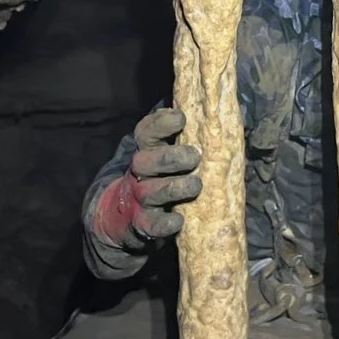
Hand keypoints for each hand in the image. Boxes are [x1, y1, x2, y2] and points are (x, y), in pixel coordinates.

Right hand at [97, 107, 202, 243]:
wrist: (124, 217)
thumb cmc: (160, 177)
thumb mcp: (165, 153)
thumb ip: (183, 136)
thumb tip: (213, 113)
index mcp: (146, 151)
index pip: (146, 132)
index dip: (160, 123)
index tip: (181, 118)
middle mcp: (139, 173)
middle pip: (146, 161)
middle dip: (170, 157)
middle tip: (195, 155)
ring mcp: (139, 199)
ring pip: (151, 191)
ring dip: (174, 188)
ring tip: (196, 185)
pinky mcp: (142, 225)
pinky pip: (152, 225)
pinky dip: (165, 223)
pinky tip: (179, 219)